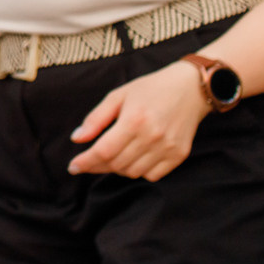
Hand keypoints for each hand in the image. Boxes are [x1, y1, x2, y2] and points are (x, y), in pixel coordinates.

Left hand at [68, 59, 209, 179]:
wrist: (190, 88)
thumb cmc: (151, 89)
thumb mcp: (118, 96)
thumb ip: (96, 119)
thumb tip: (76, 138)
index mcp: (133, 120)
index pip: (104, 151)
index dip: (86, 162)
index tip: (73, 167)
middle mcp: (152, 137)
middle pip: (116, 164)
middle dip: (97, 165)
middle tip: (90, 160)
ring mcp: (168, 148)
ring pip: (133, 172)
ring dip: (117, 169)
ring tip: (112, 156)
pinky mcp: (179, 155)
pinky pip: (153, 175)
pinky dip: (139, 171)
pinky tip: (134, 157)